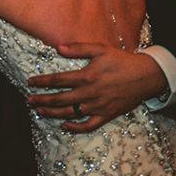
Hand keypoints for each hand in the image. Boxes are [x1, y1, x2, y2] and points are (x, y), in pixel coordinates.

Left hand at [26, 43, 164, 132]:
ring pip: (70, 113)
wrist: (146, 76)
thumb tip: (58, 48)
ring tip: (40, 112)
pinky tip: (65, 126)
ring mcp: (98, 106)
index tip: (30, 82)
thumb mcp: (100, 49)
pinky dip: (76, 127)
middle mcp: (90, 93)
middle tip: (29, 100)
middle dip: (42, 100)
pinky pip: (89, 125)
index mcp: (86, 76)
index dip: (42, 82)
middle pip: (60, 99)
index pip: (58, 80)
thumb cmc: (122, 61)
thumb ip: (78, 48)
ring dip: (53, 114)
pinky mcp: (107, 115)